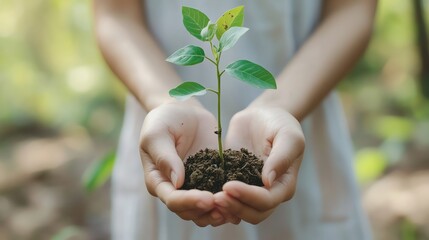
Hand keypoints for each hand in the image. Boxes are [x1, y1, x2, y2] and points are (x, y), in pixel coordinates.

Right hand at [140, 102, 226, 225]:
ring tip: (235, 207)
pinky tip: (242, 201)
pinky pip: (218, 198)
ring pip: (204, 211)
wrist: (183, 110)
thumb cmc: (164, 120)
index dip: (189, 202)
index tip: (208, 199)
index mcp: (158, 180)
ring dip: (218, 213)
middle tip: (226, 203)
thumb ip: (164, 157)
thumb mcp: (157, 134)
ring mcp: (194, 186)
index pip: (172, 199)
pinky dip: (228, 203)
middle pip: (188, 211)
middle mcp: (175, 189)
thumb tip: (177, 182)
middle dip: (207, 211)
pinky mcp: (210, 180)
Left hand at [214, 107, 304, 223]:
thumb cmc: (280, 124)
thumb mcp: (288, 136)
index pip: (267, 200)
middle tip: (215, 197)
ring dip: (224, 209)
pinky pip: (226, 199)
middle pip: (253, 213)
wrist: (263, 115)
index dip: (248, 197)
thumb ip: (281, 157)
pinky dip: (216, 202)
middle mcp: (268, 194)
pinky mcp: (234, 183)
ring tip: (207, 198)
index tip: (228, 186)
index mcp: (284, 185)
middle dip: (234, 207)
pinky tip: (202, 195)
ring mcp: (250, 190)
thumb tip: (268, 182)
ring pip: (239, 212)